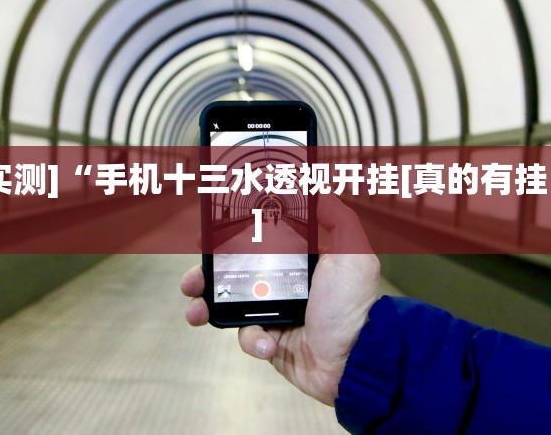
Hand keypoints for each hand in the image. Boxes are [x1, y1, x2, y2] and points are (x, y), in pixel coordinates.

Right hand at [180, 195, 379, 405]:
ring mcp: (274, 314)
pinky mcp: (270, 341)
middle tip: (194, 277)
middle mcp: (282, 286)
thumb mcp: (353, 255)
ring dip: (207, 306)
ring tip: (197, 310)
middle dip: (206, 274)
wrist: (356, 360)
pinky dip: (251, 340)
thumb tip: (320, 189)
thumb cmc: (354, 306)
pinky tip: (266, 342)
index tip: (207, 236)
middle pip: (232, 274)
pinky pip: (247, 337)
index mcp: (297, 263)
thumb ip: (338, 220)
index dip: (229, 239)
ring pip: (228, 306)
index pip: (255, 244)